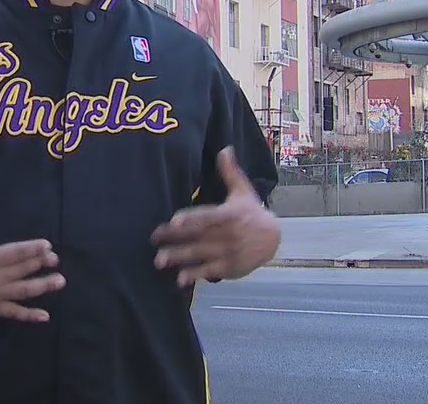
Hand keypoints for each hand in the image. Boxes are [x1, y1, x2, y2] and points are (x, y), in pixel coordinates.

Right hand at [0, 186, 64, 321]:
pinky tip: (44, 316)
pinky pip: (12, 313)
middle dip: (40, 264)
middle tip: (56, 259)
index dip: (33, 249)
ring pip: (22, 292)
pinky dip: (28, 315)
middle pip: (22, 271)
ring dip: (42, 287)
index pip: (15, 253)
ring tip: (60, 281)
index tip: (48, 246)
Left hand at [151, 148, 280, 286]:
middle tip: (154, 239)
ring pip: (200, 255)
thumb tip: (224, 148)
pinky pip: (210, 272)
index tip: (174, 221)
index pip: (207, 217)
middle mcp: (228, 235)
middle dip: (175, 239)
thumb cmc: (252, 211)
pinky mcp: (229, 268)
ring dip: (179, 258)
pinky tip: (180, 279)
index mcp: (229, 214)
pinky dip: (195, 275)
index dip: (191, 219)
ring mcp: (228, 253)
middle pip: (198, 236)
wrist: (273, 238)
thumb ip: (230, 172)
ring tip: (159, 260)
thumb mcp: (243, 190)